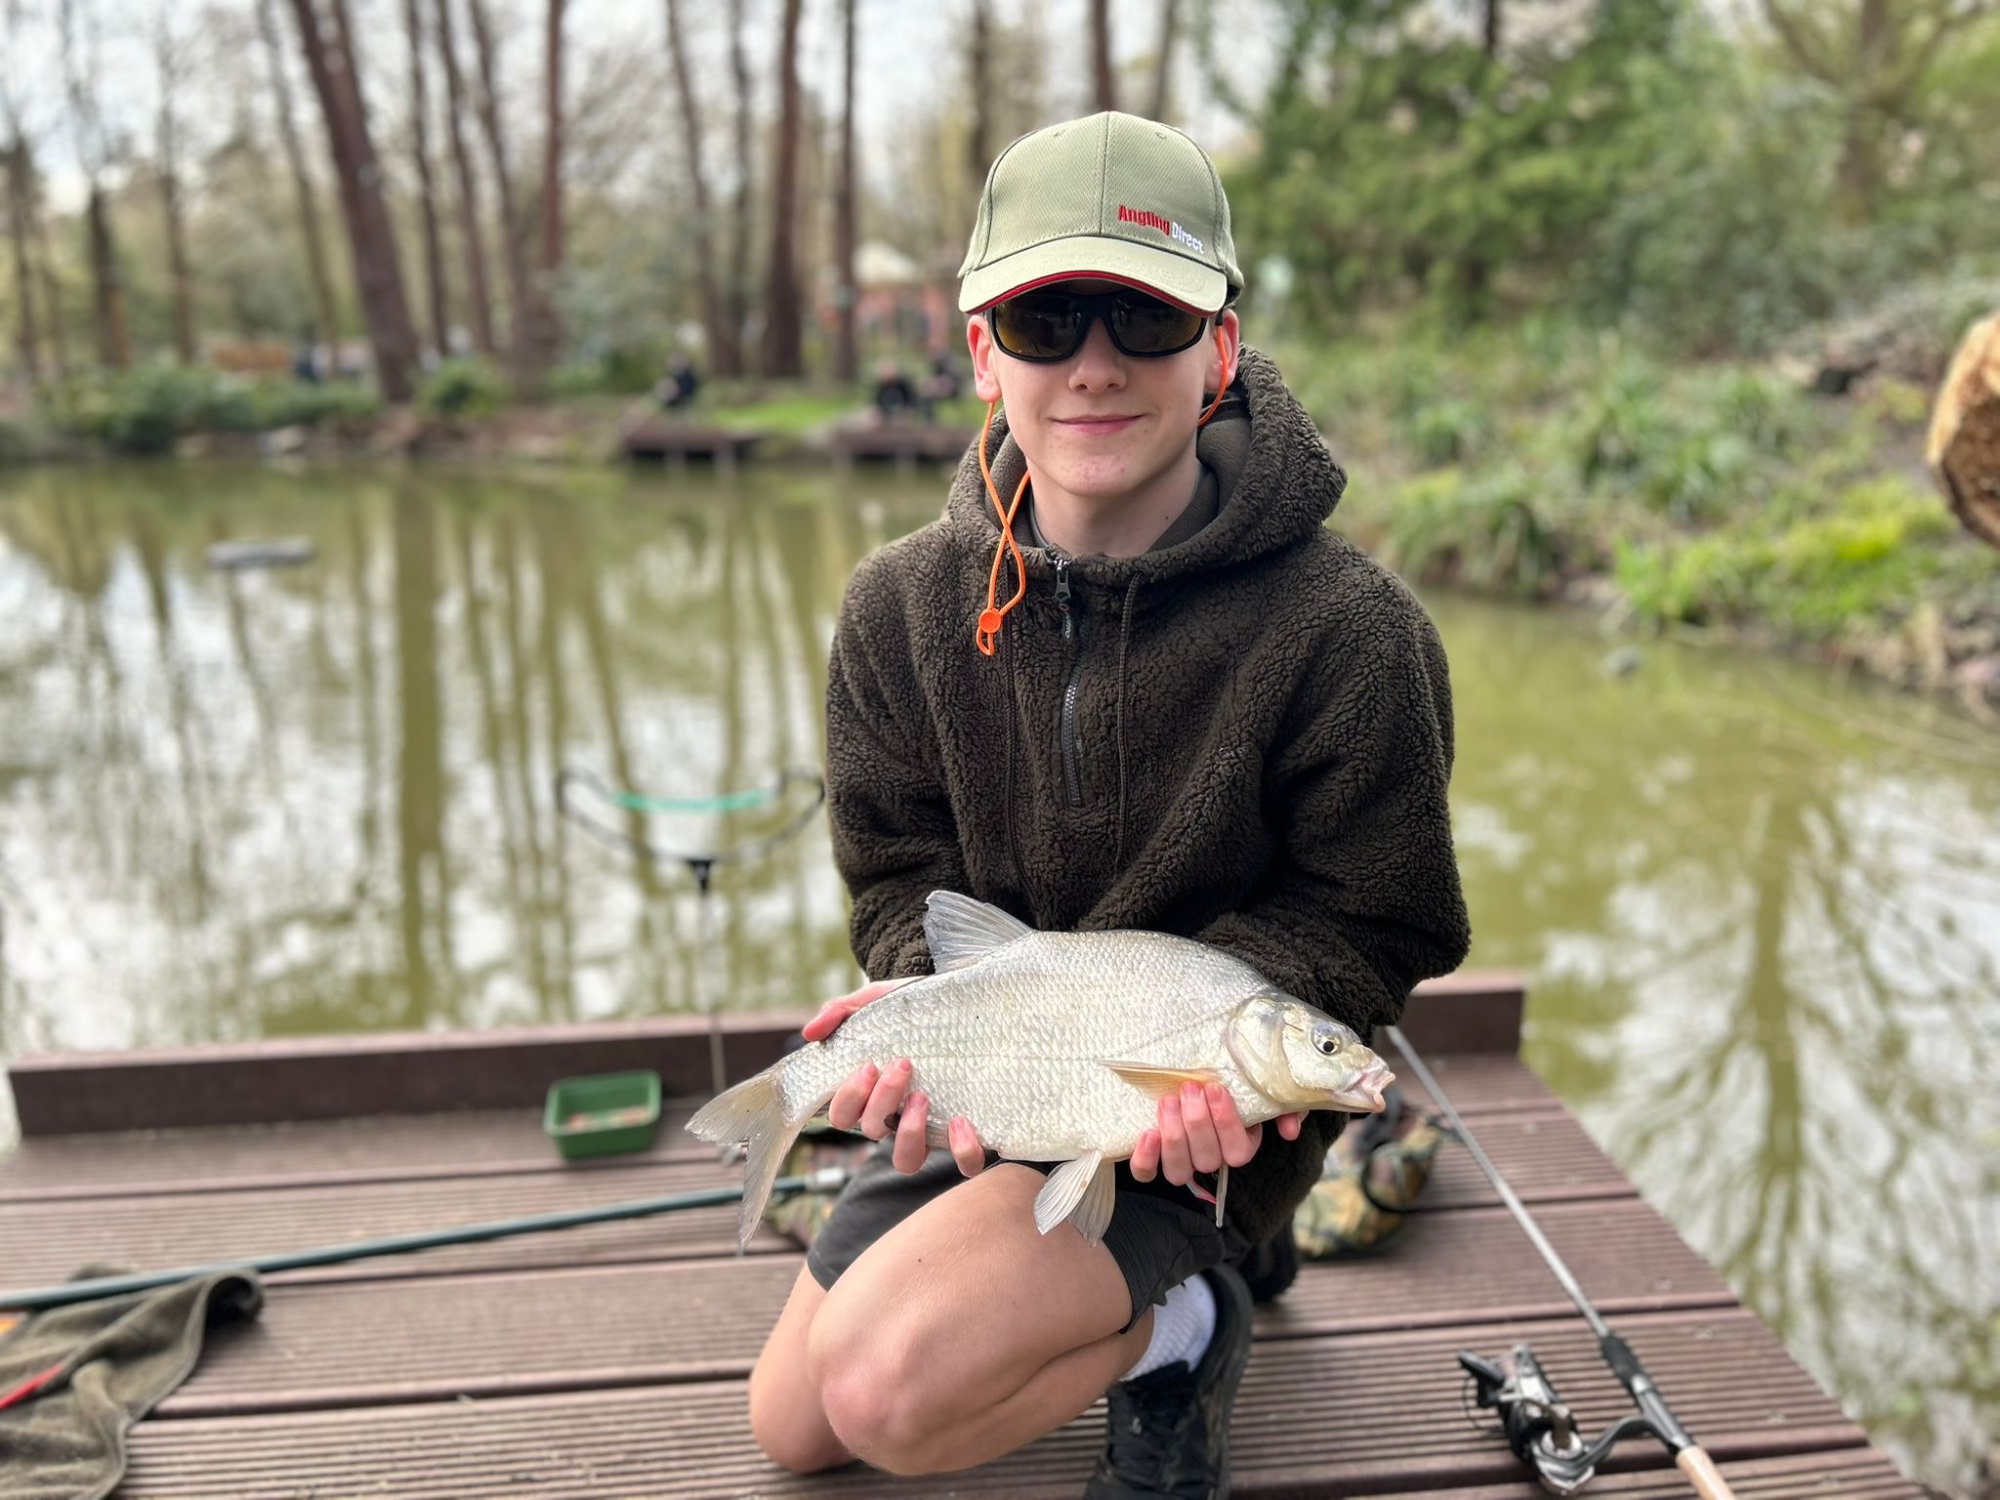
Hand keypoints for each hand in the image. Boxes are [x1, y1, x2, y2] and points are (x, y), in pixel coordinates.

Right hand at [810, 978, 985, 1179]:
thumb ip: (841, 1012)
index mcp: (868, 1094)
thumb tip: (810, 1033)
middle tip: (902, 1064)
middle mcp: (893, 1118)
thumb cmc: (908, 1009)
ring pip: (906, 1162)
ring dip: (910, 1134)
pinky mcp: (964, 1134)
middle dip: (882, 1100)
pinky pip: (964, 1163)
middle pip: (871, 1131)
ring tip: (922, 1097)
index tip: (869, 1065)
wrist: (957, 1004)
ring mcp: (927, 1129)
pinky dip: (963, 1152)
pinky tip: (961, 1121)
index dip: (849, 1099)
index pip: (842, 1116)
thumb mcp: (875, 1002)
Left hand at [1128, 1080, 1306, 1187]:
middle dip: (1197, 1123)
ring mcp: (1182, 1160)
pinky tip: (1148, 1133)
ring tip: (1169, 1101)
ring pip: (1179, 1170)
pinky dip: (1145, 1159)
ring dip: (1174, 1137)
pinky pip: (1146, 1172)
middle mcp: (1212, 1157)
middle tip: (1190, 1088)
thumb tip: (1289, 1129)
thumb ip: (1286, 1106)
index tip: (1215, 1088)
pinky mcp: (1153, 1158)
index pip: (1237, 1151)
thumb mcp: (1266, 1088)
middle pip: (1207, 1159)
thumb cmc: (1235, 1081)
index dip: (1225, 1123)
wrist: (1203, 1073)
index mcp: (1240, 1144)